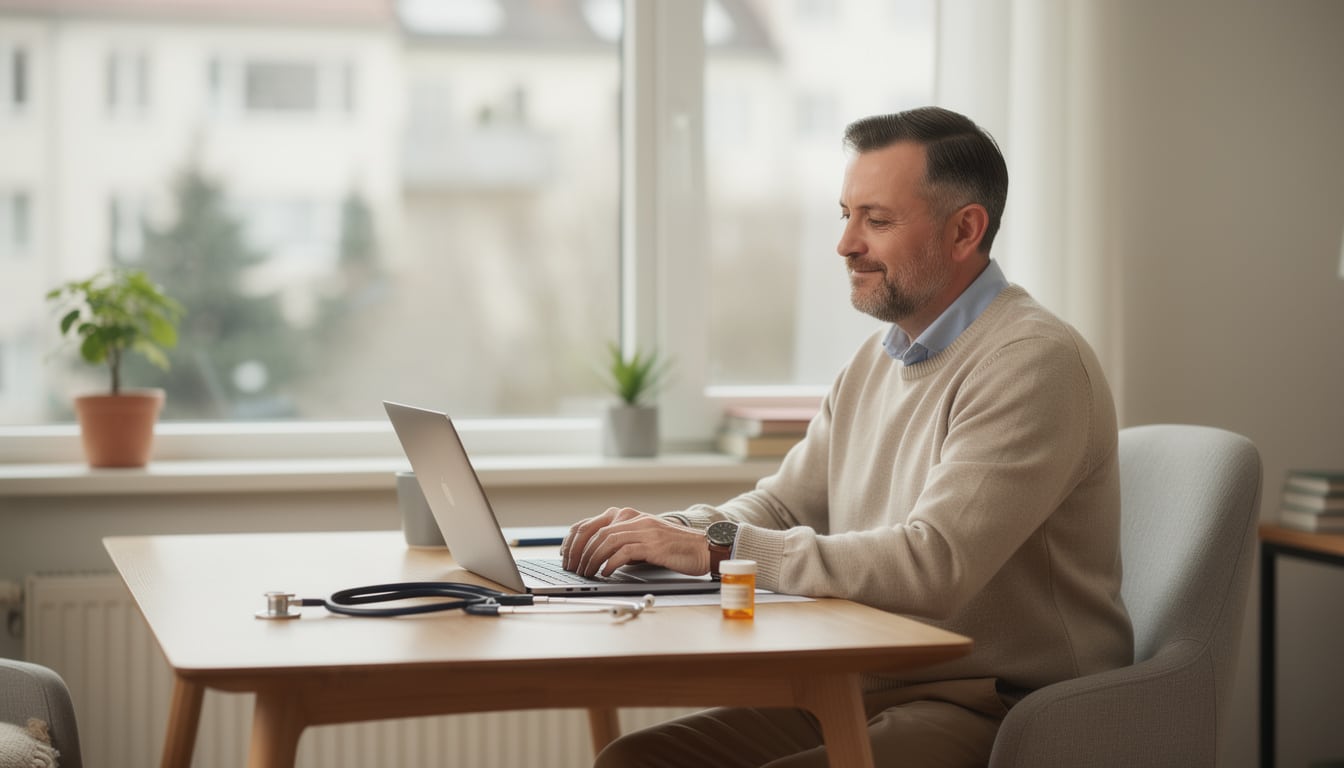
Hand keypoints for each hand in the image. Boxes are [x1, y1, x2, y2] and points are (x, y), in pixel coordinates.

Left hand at [561, 507, 708, 577]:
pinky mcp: (653, 543)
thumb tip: (598, 557)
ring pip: (606, 540)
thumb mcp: (642, 540)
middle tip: (572, 568)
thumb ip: (622, 543)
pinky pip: (624, 551)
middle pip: (594, 531)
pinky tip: (605, 573)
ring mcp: (644, 529)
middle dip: (578, 552)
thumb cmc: (673, 548)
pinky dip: (610, 563)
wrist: (703, 548)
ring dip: (591, 559)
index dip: (573, 540)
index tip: (565, 556)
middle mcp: (633, 518)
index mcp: (628, 516)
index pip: (589, 524)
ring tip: (586, 573)